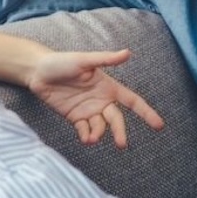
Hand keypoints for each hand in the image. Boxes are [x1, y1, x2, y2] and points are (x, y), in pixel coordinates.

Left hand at [27, 49, 164, 148]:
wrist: (37, 72)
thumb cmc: (61, 61)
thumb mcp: (84, 60)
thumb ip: (106, 59)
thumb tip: (128, 53)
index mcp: (108, 86)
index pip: (132, 101)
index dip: (146, 113)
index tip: (159, 126)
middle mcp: (101, 100)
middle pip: (117, 120)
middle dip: (120, 132)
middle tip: (121, 144)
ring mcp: (88, 110)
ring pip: (100, 128)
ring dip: (98, 134)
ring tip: (91, 138)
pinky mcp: (74, 118)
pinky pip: (85, 131)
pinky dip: (87, 137)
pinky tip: (85, 138)